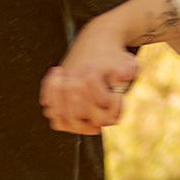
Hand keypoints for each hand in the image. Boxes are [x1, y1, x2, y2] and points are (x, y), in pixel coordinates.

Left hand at [40, 17, 139, 137]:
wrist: (98, 55)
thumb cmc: (113, 63)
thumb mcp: (126, 63)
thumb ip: (128, 69)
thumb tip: (122, 74)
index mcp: (114, 114)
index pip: (106, 115)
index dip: (98, 94)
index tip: (94, 71)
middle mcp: (95, 124)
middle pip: (81, 115)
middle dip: (77, 91)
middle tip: (80, 68)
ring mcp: (75, 122)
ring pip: (63, 116)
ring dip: (61, 93)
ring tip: (66, 70)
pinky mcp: (59, 115)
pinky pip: (51, 109)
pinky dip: (51, 90)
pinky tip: (58, 71)